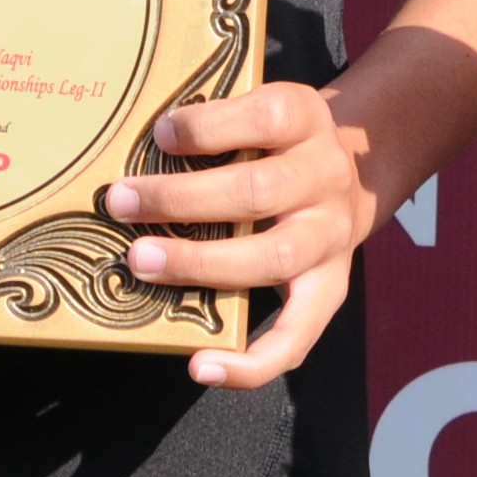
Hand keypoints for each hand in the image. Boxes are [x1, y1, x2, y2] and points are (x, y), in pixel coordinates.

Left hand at [109, 82, 378, 389]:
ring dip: (200, 263)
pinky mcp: (329, 289)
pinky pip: (297, 335)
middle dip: (182, 200)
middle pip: (258, 191)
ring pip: (272, 257)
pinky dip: (251, 361)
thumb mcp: (262, 111)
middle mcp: (325, 178)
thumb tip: (137, 142)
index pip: (267, 116)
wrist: (352, 177)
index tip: (161, 134)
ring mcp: (330, 238)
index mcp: (307, 121)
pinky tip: (202, 365)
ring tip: (142, 261)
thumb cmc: (280, 145)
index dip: (212, 126)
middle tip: (123, 203)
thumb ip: (215, 120)